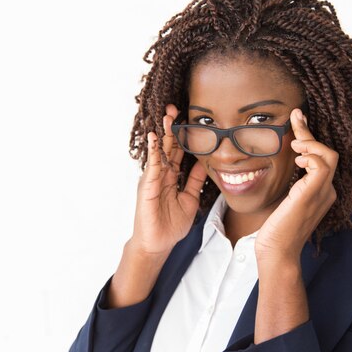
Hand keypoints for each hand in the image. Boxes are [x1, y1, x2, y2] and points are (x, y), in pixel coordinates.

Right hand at [130, 104, 207, 255]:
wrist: (158, 244)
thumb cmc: (171, 224)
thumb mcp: (189, 198)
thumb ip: (194, 181)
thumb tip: (204, 163)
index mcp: (171, 176)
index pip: (178, 151)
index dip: (183, 136)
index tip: (189, 118)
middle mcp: (160, 174)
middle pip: (168, 146)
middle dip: (172, 127)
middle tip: (176, 107)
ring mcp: (152, 178)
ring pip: (159, 151)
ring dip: (164, 133)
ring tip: (168, 115)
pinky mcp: (147, 186)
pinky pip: (152, 166)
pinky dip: (154, 151)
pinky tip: (155, 138)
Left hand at [254, 108, 337, 262]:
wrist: (276, 252)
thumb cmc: (276, 230)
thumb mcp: (284, 201)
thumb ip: (289, 184)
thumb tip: (282, 164)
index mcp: (320, 192)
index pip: (322, 158)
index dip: (311, 138)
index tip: (297, 121)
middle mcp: (326, 191)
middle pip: (328, 153)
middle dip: (310, 132)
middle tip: (296, 116)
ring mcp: (322, 193)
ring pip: (329, 156)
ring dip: (310, 143)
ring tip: (294, 143)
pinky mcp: (312, 195)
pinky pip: (321, 166)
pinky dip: (311, 156)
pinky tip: (297, 159)